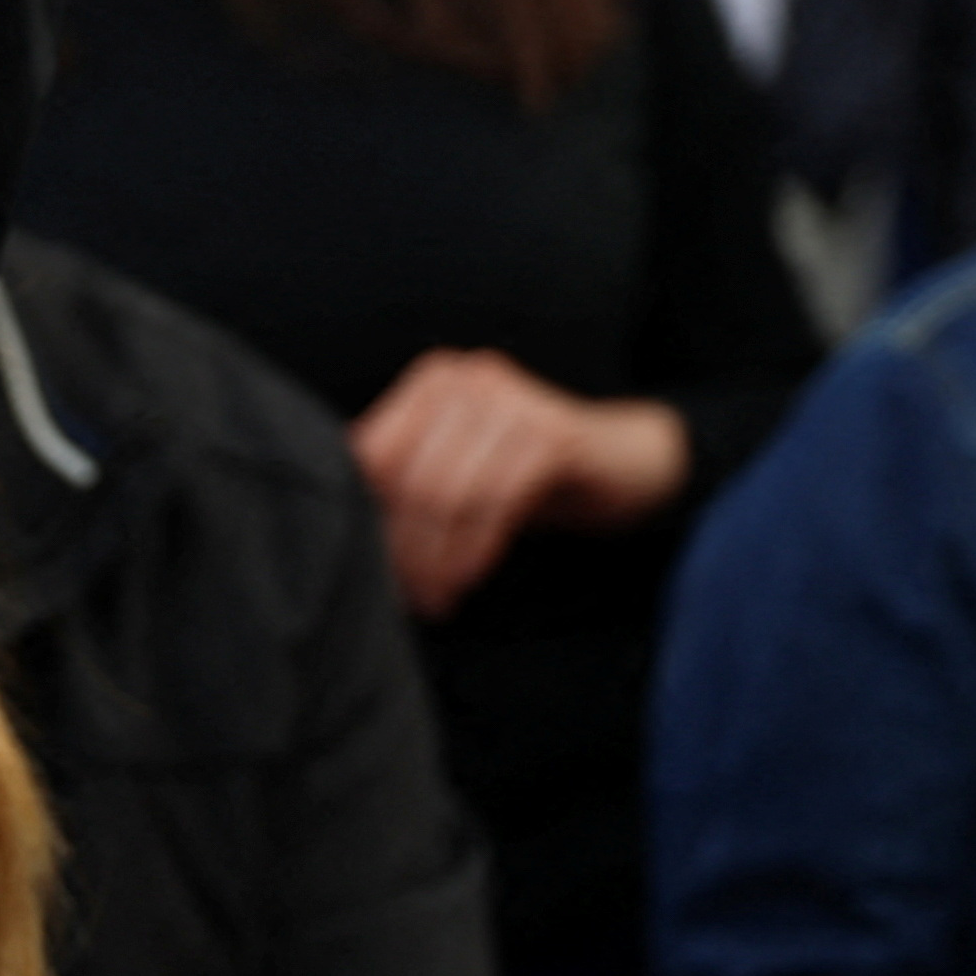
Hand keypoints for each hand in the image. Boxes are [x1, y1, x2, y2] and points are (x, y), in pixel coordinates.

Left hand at [344, 351, 687, 618]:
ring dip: (439, 558)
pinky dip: (476, 547)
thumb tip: (347, 530)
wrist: (628, 460)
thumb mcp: (464, 471)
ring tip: (440, 597)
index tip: (378, 571)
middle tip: (413, 597)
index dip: (370, 519)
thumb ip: (411, 484)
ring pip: (448, 493)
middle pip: (410, 478)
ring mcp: (509, 400)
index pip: (374, 454)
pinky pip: (496, 501)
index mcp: (433, 382)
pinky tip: (470, 575)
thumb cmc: (533, 471)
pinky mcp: (550, 433)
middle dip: (405, 549)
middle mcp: (465, 378)